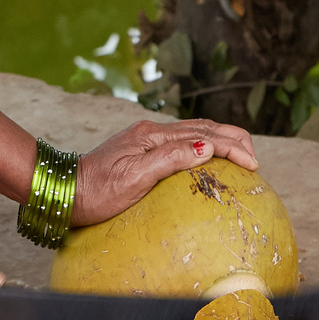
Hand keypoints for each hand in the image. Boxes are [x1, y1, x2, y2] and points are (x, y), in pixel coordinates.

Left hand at [70, 118, 257, 226]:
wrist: (64, 190)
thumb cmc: (96, 190)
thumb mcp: (133, 178)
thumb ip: (170, 160)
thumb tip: (207, 148)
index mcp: (153, 137)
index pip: (204, 136)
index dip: (232, 147)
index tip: (253, 164)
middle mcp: (152, 133)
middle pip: (203, 128)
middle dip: (233, 139)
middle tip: (254, 158)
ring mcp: (147, 141)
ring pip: (194, 133)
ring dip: (221, 140)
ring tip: (241, 155)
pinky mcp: (142, 152)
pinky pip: (182, 144)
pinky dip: (204, 147)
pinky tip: (209, 160)